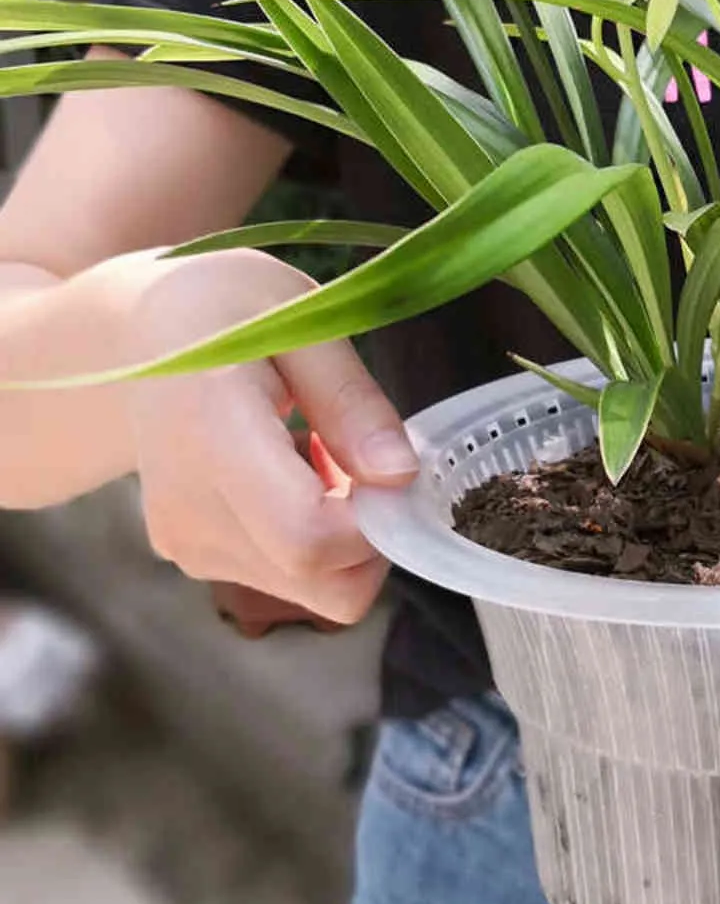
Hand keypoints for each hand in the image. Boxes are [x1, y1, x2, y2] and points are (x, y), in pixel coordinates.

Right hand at [121, 248, 417, 624]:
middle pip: (322, 581)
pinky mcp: (194, 559)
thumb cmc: (225, 314)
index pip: (309, 538)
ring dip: (349, 537)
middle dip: (376, 536)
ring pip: (317, 589)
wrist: (134, 339)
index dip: (376, 522)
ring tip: (321, 456)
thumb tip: (401, 475)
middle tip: (362, 458)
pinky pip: (292, 580)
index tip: (391, 468)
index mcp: (212, 436)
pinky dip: (319, 542)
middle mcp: (190, 509)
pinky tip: (295, 479)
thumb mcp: (301, 320)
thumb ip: (351, 399)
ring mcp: (187, 544)